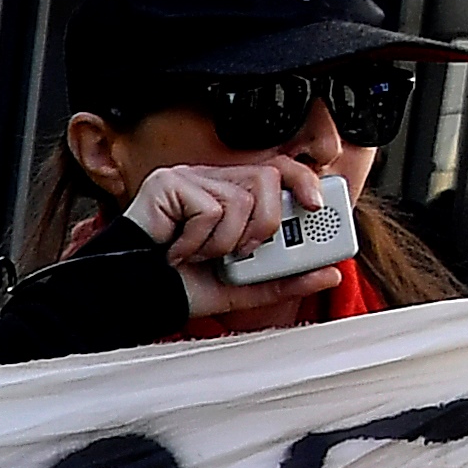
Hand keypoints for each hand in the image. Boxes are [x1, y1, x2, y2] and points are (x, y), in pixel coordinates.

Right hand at [114, 154, 337, 331]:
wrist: (137, 297)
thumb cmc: (180, 287)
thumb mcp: (245, 287)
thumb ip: (285, 280)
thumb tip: (330, 272)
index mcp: (230, 194)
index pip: (276, 170)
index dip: (302, 181)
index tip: (316, 206)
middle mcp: (212, 180)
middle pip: (266, 178)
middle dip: (266, 223)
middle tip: (242, 252)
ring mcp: (189, 178)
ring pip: (240, 198)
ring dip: (226, 241)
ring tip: (200, 255)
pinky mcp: (168, 184)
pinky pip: (209, 208)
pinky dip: (199, 241)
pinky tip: (178, 252)